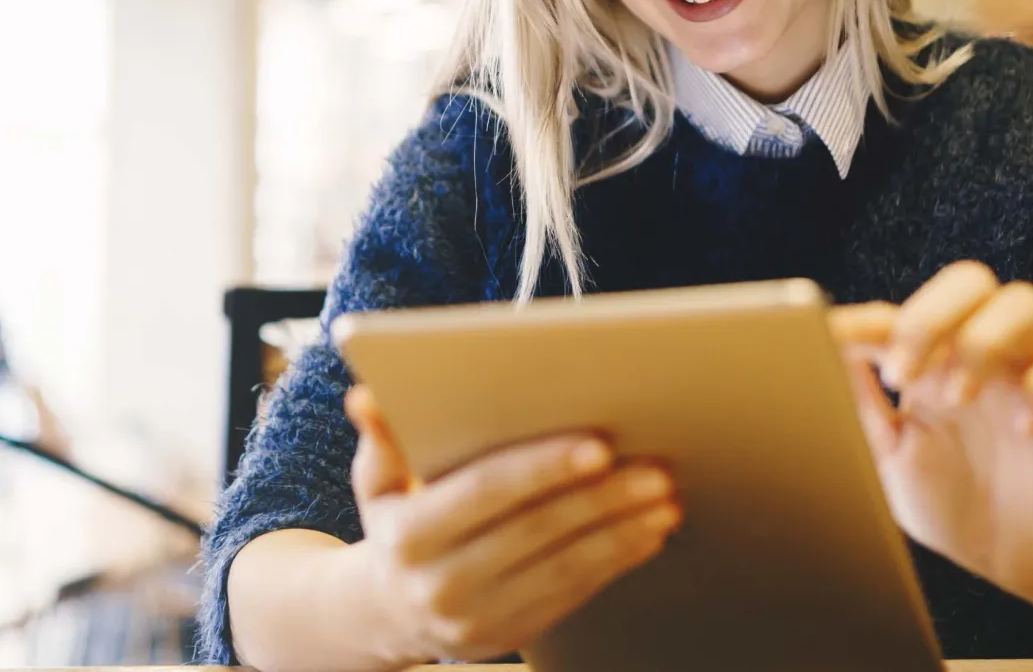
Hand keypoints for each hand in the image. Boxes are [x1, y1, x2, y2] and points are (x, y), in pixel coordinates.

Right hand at [340, 385, 681, 664]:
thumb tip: (367, 396)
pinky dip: (618, 560)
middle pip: (537, 531)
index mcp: (409, 535)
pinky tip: (650, 531)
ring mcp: (480, 618)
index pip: (485, 493)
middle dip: (602, 497)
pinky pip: (576, 594)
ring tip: (665, 496)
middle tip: (654, 467)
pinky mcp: (514, 636)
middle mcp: (442, 583)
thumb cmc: (397, 526)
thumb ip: (382, 438)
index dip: (543, 468)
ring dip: (623, 530)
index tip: (598, 445)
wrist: (389, 613)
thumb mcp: (376, 483)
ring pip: (566, 567)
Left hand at [831, 261, 1032, 604]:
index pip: (900, 315)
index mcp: (930, 360)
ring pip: (1024, 303)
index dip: (867, 321)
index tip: (835, 337)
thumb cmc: (945, 500)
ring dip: (983, 341)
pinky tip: (1023, 429)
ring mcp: (1028, 373)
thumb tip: (818, 349)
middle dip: (930, 316)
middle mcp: (980, 354)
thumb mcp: (887, 455)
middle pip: (968, 281)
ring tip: (957, 397)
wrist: (1006, 559)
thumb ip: (858, 403)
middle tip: (902, 375)